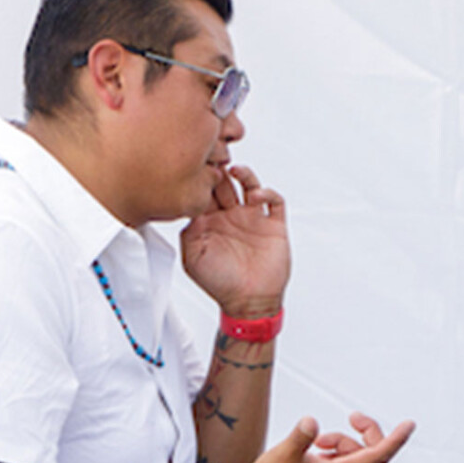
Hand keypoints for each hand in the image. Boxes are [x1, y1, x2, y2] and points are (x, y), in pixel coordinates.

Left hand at [182, 163, 290, 316]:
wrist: (248, 301)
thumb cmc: (220, 283)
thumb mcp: (193, 258)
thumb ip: (189, 232)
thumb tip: (190, 207)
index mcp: (209, 222)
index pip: (203, 191)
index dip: (200, 179)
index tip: (196, 170)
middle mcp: (231, 216)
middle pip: (224, 183)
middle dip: (219, 169)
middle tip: (215, 161)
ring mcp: (253, 219)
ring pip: (249, 185)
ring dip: (243, 173)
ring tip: (235, 170)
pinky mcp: (274, 225)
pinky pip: (274, 201)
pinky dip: (267, 192)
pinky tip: (256, 196)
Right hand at [245, 413, 414, 462]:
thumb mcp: (283, 454)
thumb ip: (302, 435)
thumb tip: (312, 423)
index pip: (378, 455)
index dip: (395, 438)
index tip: (409, 424)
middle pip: (372, 455)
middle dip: (365, 433)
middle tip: (352, 417)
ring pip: (357, 460)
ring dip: (344, 443)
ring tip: (318, 442)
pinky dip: (338, 455)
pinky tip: (317, 452)